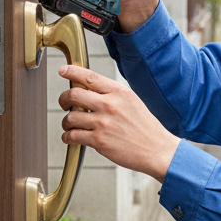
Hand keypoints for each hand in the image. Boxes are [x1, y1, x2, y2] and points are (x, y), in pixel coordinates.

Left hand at [58, 64, 179, 180]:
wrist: (157, 150)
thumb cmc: (146, 126)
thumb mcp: (132, 101)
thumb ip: (112, 94)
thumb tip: (90, 89)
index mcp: (119, 92)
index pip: (89, 77)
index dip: (72, 71)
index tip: (63, 70)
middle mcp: (109, 105)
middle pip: (73, 94)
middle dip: (63, 98)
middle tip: (64, 103)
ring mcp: (103, 123)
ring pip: (70, 117)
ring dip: (66, 121)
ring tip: (70, 124)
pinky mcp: (99, 141)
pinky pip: (72, 135)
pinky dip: (67, 137)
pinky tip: (70, 137)